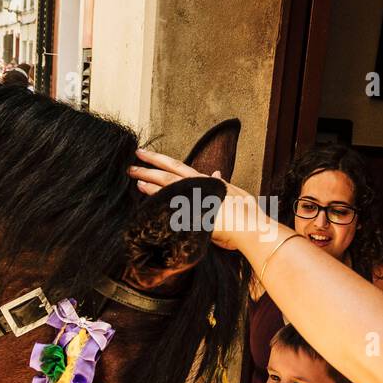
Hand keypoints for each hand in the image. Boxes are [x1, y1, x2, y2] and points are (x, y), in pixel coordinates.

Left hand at [128, 149, 262, 251]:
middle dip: (147, 169)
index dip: (159, 160)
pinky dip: (159, 206)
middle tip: (130, 165)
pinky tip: (145, 204)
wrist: (251, 227)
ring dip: (149, 185)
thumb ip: (220, 184)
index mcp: (205, 181)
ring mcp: (195, 202)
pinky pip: (172, 210)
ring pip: (167, 190)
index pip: (176, 167)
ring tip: (136, 180)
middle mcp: (198, 188)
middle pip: (167, 175)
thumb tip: (216, 174)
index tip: (144, 155)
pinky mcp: (195, 217)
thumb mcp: (233, 192)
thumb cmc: (246, 212)